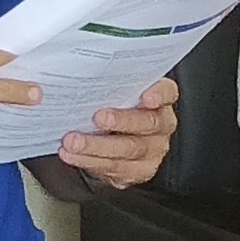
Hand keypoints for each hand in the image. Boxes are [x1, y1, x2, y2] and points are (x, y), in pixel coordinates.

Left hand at [59, 77, 178, 188]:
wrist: (117, 140)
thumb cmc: (115, 109)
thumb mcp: (116, 92)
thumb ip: (110, 83)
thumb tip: (80, 69)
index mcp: (160, 101)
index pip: (167, 92)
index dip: (159, 94)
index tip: (146, 97)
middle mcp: (160, 126)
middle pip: (148, 124)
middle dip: (122, 121)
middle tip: (98, 118)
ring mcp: (151, 151)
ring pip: (127, 151)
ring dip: (97, 147)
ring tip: (73, 142)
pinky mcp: (136, 172)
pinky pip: (113, 168)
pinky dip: (89, 161)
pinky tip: (72, 155)